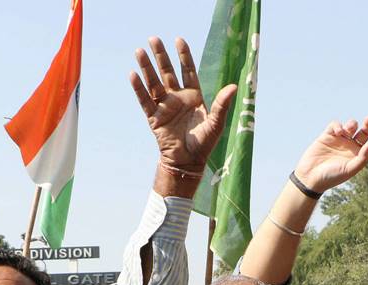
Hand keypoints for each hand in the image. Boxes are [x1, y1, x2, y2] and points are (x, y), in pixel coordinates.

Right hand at [130, 37, 235, 171]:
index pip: (188, 71)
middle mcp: (177, 99)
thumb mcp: (216, 123)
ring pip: (153, 83)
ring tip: (139, 51)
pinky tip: (133, 74)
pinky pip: (144, 100)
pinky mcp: (154, 117)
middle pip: (167, 72)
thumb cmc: (203, 144)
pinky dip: (138, 88)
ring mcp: (164, 107)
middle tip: (154, 38)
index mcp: (193, 97)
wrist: (187, 162)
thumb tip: (234, 86)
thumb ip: (222, 104)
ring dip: (146, 67)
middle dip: (161, 56)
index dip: (183, 56)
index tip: (178, 40)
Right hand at [293, 117, 367, 192]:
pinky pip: (336, 125)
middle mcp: (352, 147)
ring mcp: (340, 140)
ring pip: (351, 126)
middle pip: (364, 133)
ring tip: (350, 129)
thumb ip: (362, 158)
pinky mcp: (328, 135)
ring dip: (352, 124)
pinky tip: (339, 132)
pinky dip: (339, 125)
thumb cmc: (332, 177)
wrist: (310, 177)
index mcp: (360, 156)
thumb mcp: (349, 170)